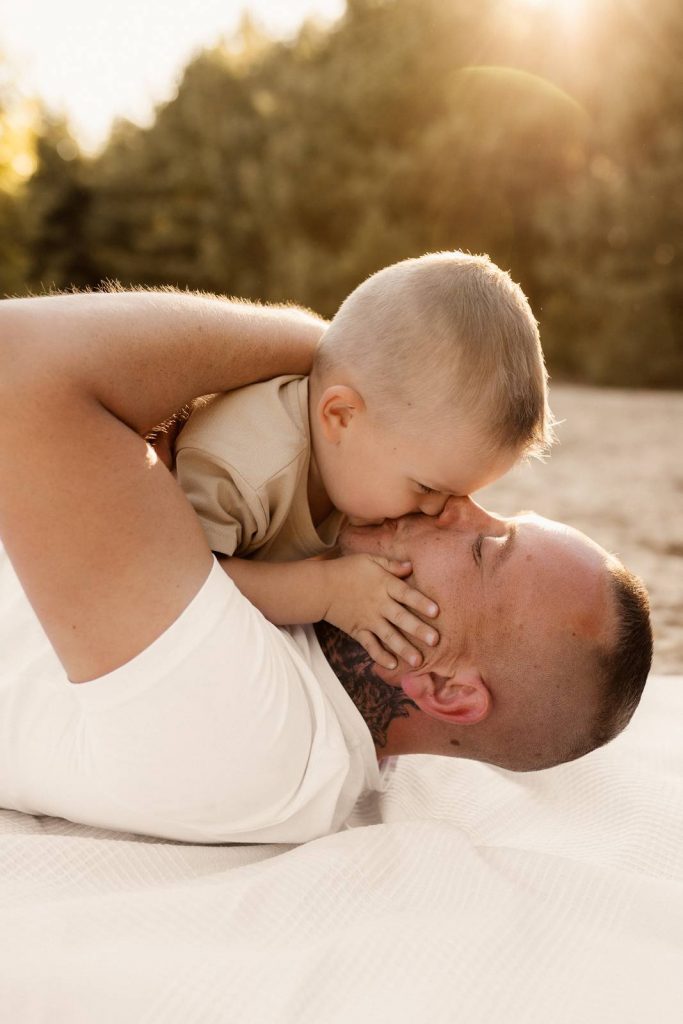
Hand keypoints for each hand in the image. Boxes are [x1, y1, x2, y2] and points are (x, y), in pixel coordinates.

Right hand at [322, 554, 439, 669]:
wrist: (320, 587)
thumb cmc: (346, 570)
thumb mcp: (370, 560)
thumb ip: (391, 564)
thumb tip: (411, 566)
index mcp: (384, 585)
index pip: (406, 594)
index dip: (421, 602)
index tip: (436, 611)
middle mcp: (379, 604)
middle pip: (401, 618)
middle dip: (418, 629)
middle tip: (434, 640)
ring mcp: (368, 619)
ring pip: (389, 636)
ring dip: (404, 648)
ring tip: (418, 661)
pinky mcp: (358, 631)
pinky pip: (370, 645)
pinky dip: (380, 656)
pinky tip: (393, 665)